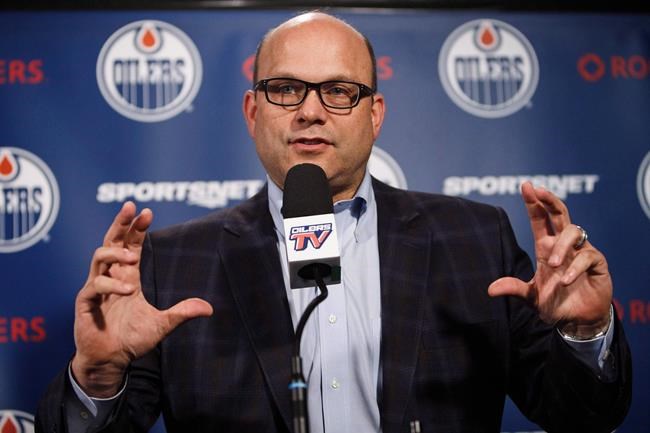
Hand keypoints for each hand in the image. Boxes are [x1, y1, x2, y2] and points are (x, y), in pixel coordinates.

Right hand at [71, 202, 212, 396]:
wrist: (112, 361)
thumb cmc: (132, 340)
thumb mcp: (162, 324)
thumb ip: (181, 313)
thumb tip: (208, 308)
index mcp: (128, 277)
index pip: (131, 246)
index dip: (137, 229)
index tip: (147, 212)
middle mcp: (112, 278)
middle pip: (112, 242)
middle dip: (120, 224)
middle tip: (131, 207)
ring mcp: (97, 288)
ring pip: (99, 257)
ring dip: (115, 254)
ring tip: (131, 258)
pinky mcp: (86, 303)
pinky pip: (94, 286)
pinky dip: (111, 286)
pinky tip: (128, 291)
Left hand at [488, 182, 611, 337]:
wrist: (578, 320)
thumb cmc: (555, 303)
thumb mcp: (531, 297)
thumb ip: (514, 289)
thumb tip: (490, 289)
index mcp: (546, 247)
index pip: (540, 219)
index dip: (534, 203)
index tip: (526, 186)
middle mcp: (563, 245)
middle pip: (560, 213)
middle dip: (549, 200)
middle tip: (539, 191)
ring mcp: (581, 251)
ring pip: (573, 232)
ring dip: (561, 245)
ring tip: (553, 265)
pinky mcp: (597, 263)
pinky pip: (587, 256)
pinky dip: (574, 267)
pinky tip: (565, 280)